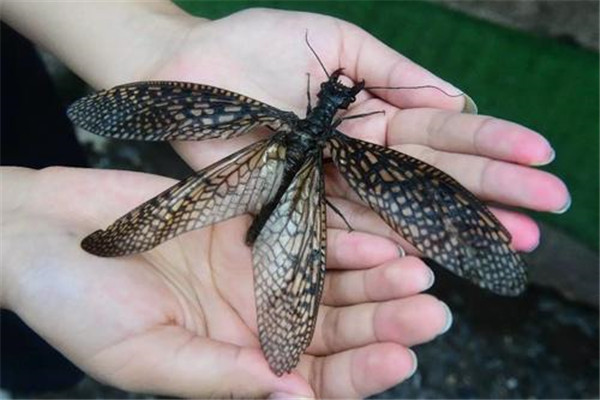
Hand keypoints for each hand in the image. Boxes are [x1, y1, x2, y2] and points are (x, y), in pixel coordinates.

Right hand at [2, 166, 447, 397]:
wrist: (43, 233)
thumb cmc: (75, 303)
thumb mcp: (143, 355)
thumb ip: (215, 378)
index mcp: (231, 364)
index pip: (310, 381)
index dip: (358, 374)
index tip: (401, 359)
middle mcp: (251, 321)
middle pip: (332, 331)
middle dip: (383, 324)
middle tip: (430, 312)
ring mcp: (252, 272)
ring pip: (329, 284)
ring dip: (374, 281)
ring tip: (416, 275)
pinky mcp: (245, 227)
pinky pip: (304, 235)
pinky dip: (340, 240)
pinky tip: (376, 242)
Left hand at [147, 8, 569, 252]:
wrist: (189, 69)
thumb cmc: (255, 45)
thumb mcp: (336, 41)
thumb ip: (393, 71)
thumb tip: (455, 100)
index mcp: (373, 111)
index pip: (442, 131)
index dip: (490, 142)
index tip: (539, 155)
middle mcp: (360, 155)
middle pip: (433, 175)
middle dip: (492, 188)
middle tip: (547, 207)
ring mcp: (331, 185)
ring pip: (401, 208)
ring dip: (457, 224)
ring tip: (513, 239)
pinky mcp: (296, 207)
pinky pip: (347, 229)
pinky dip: (389, 242)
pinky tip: (436, 254)